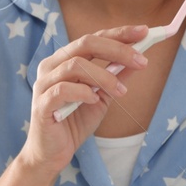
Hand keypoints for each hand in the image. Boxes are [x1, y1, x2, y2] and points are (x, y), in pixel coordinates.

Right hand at [20, 25, 150, 178]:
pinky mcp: (41, 104)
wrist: (52, 153)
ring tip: (122, 91)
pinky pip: (62, 90)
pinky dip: (83, 92)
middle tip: (142, 60)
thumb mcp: (102, 97)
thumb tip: (140, 59)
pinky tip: (94, 100)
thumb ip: (116, 77)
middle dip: (117, 49)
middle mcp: (52, 66)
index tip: (144, 32)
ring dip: (105, 76)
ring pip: (76, 65)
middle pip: (85, 43)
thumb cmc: (74, 122)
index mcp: (65, 60)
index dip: (119, 33)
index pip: (93, 38)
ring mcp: (44, 83)